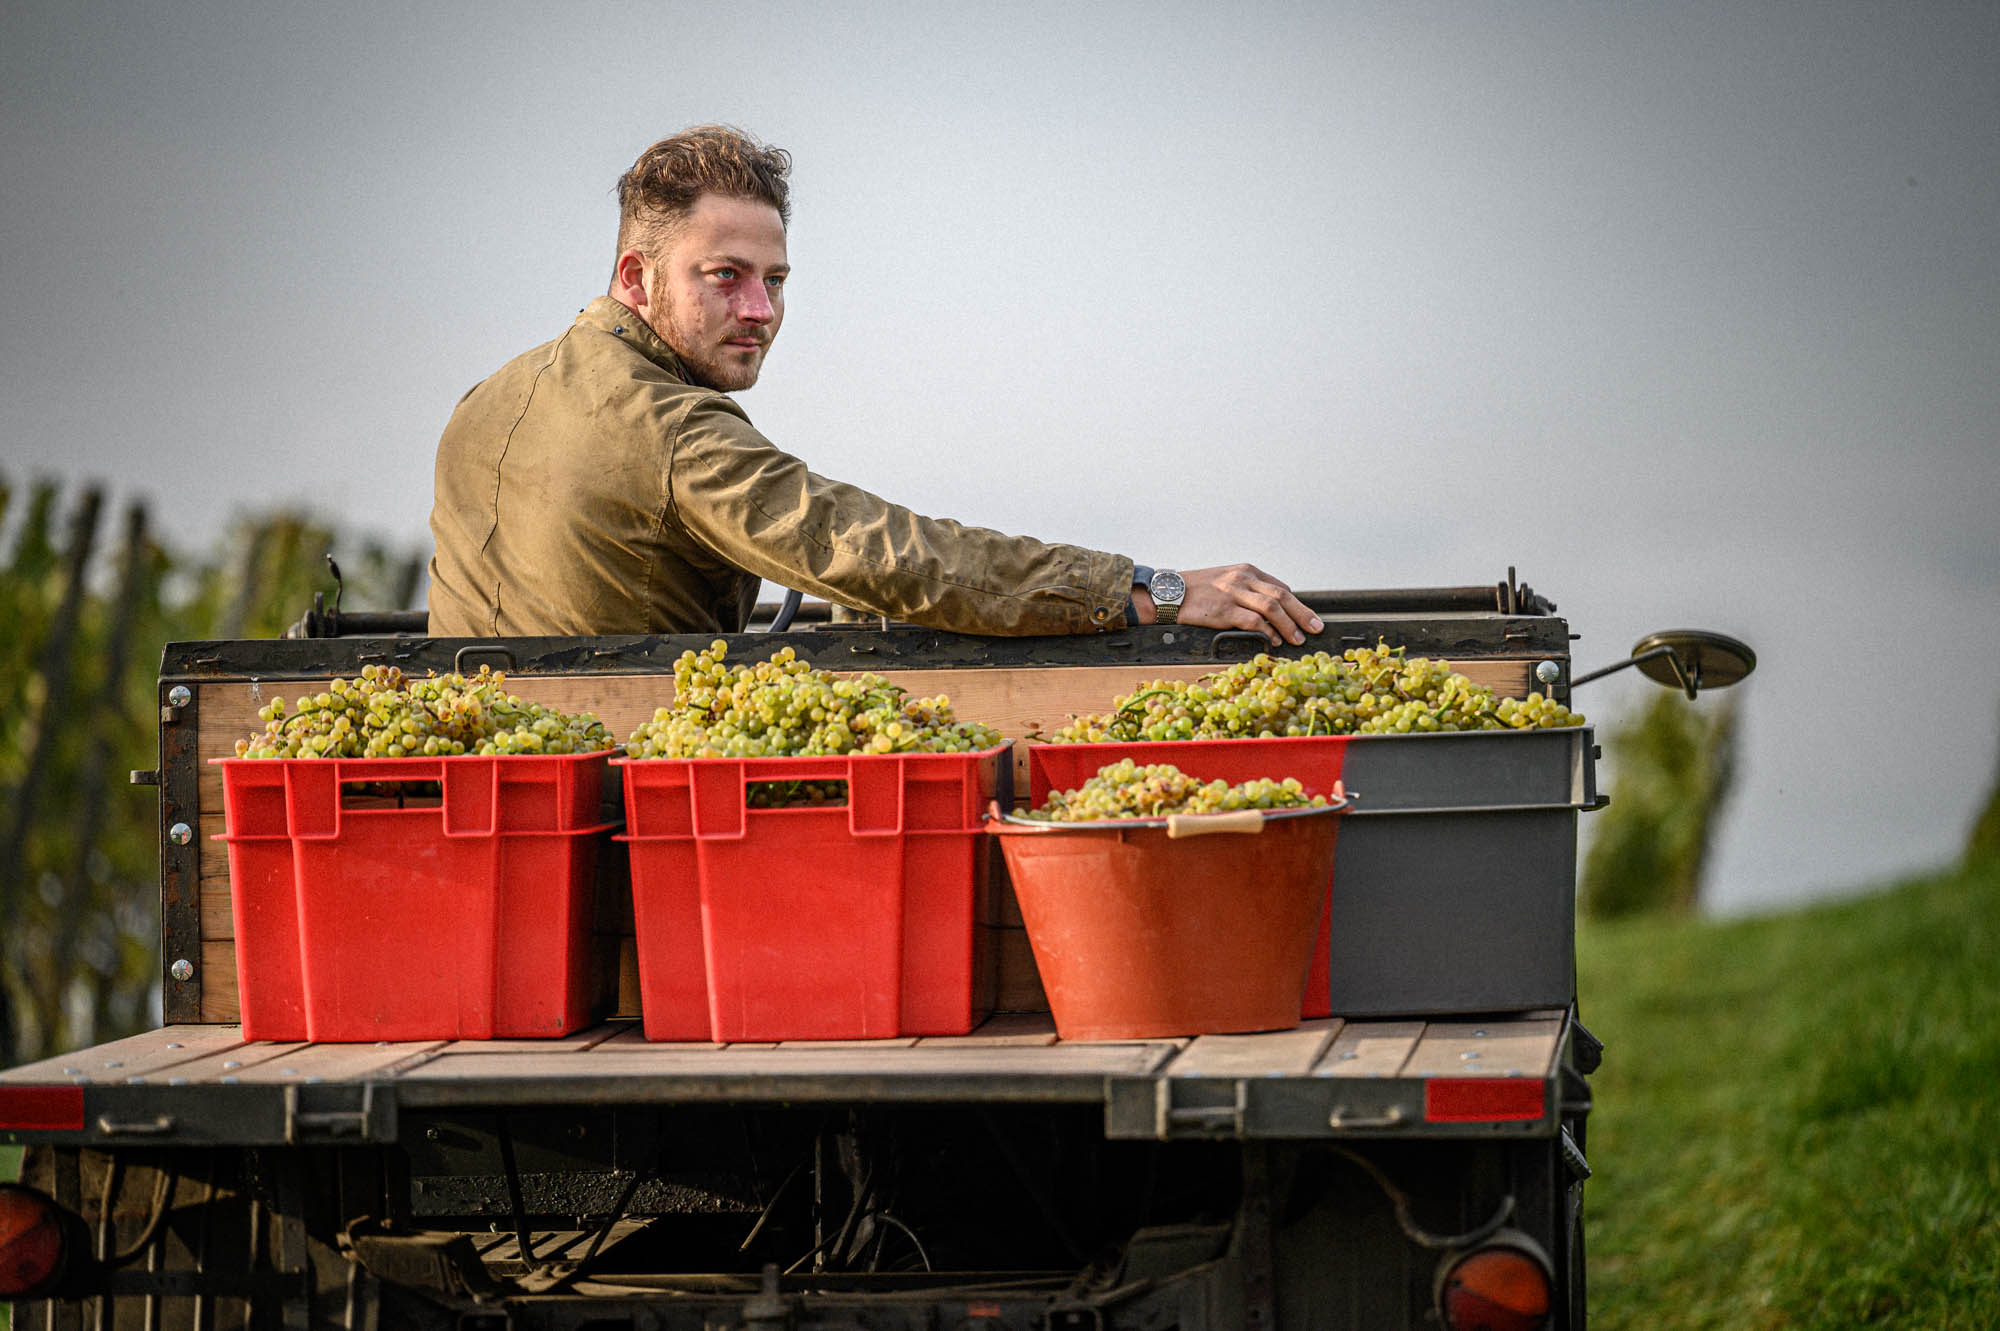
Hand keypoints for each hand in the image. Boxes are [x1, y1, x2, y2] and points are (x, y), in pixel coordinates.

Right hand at [1134, 564, 1322, 645]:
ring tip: (1298, 639)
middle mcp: (1243, 578)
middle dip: (1302, 614)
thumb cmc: (1197, 590)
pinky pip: (1252, 621)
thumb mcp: (1226, 582)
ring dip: (1289, 625)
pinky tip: (1274, 640)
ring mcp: (1233, 593)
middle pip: (1282, 596)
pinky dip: (1267, 631)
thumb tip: (1271, 611)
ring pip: (1271, 607)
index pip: (1280, 587)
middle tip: (1316, 628)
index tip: (1308, 619)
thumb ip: (1248, 591)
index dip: (1297, 605)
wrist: (1169, 592)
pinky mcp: (1223, 609)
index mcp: (1247, 571)